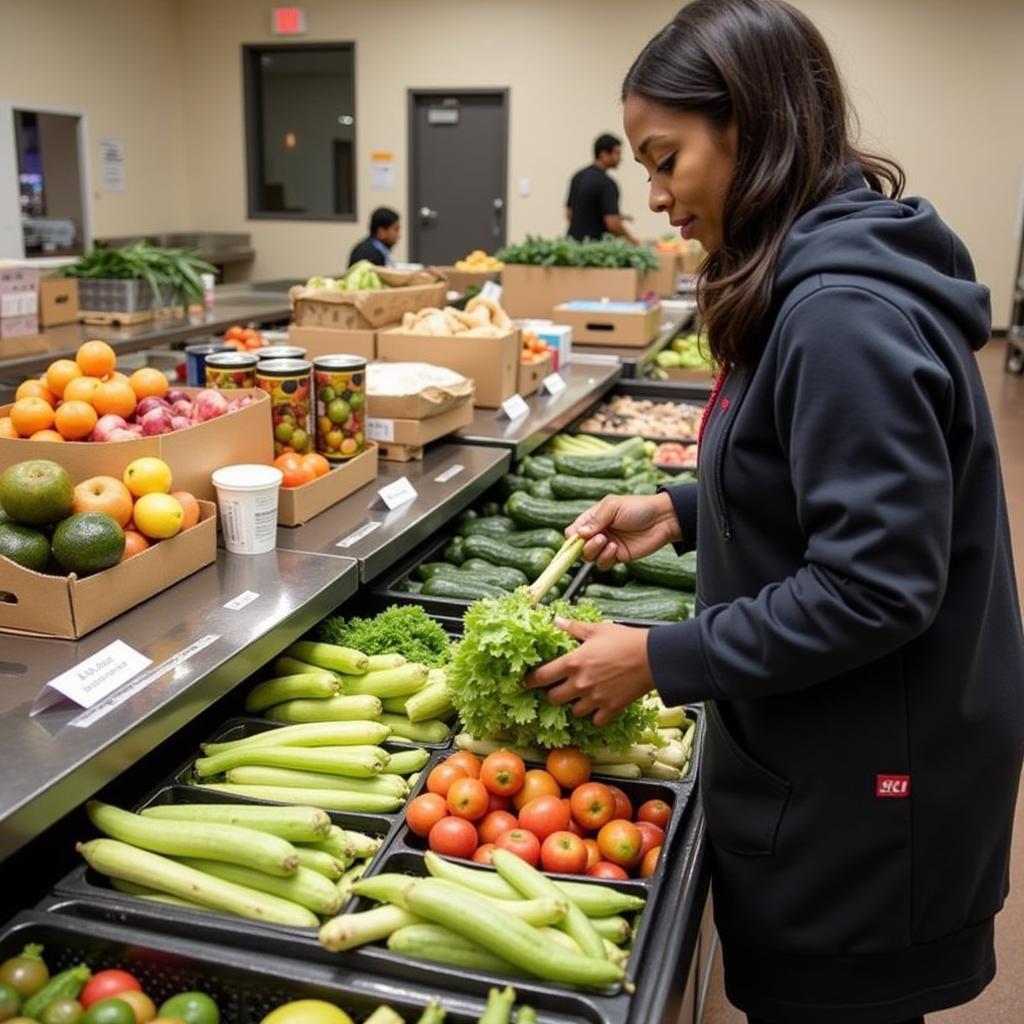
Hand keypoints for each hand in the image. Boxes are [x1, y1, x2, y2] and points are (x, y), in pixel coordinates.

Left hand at [524, 619, 653, 726]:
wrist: (653, 658)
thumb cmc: (625, 640)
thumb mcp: (596, 629)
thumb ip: (573, 628)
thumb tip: (555, 621)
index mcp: (573, 663)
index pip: (540, 677)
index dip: (530, 680)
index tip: (527, 681)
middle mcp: (580, 684)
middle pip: (553, 698)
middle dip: (552, 693)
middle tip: (557, 687)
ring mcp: (594, 699)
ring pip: (573, 711)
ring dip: (574, 704)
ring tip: (580, 695)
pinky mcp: (610, 709)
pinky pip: (595, 720)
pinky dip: (595, 715)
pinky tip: (598, 705)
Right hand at [568, 492, 680, 569]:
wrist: (661, 520)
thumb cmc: (638, 507)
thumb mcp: (613, 506)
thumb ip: (595, 520)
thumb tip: (579, 533)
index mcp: (593, 519)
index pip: (573, 531)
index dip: (572, 537)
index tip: (577, 538)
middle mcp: (598, 533)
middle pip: (578, 547)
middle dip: (585, 545)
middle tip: (600, 537)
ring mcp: (607, 546)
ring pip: (589, 557)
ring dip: (595, 551)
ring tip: (609, 542)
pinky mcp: (617, 557)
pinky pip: (602, 564)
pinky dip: (605, 558)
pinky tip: (615, 549)